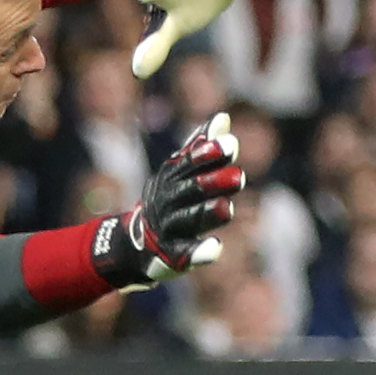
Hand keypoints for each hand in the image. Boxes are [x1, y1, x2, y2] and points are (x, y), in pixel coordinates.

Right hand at [93, 113, 244, 286]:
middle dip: (212, 183)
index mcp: (170, 179)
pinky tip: (215, 248)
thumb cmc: (169, 202)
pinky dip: (198, 251)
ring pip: (187, 219)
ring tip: (226, 208)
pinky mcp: (170, 255)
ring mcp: (167, 228)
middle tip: (240, 177)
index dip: (208, 154)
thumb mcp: (180, 174)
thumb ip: (201, 147)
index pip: (189, 163)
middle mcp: (166, 201)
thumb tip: (223, 118)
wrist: (136, 244)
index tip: (232, 144)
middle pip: (189, 190)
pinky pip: (183, 254)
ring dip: (206, 213)